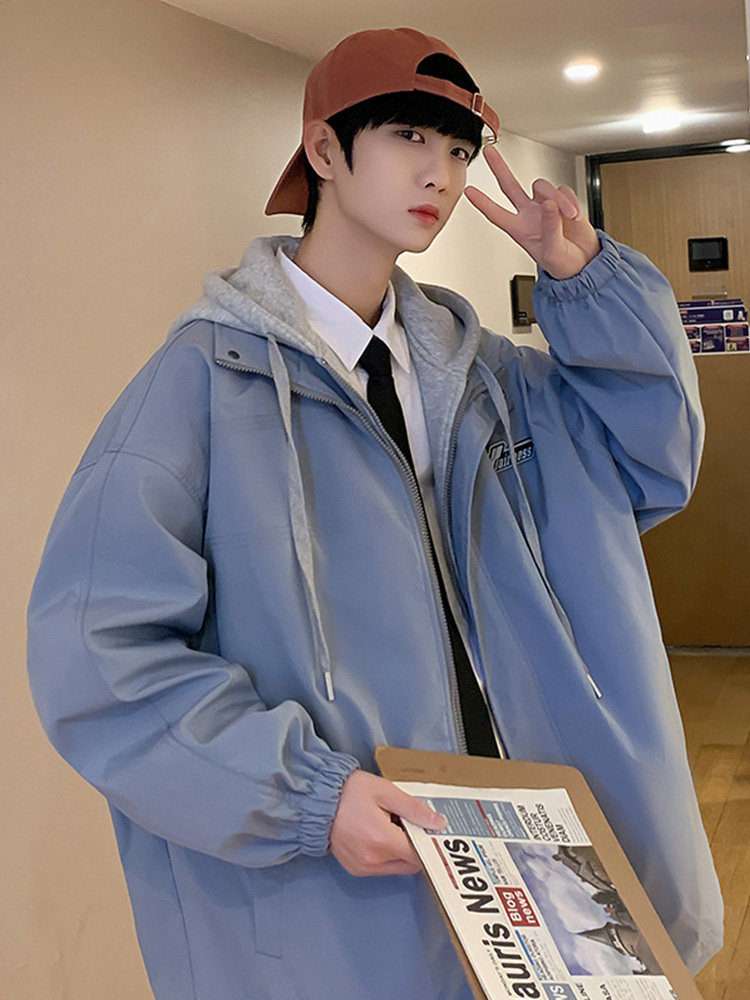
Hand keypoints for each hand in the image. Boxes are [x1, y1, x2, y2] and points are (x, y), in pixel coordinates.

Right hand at [329, 769, 446, 876]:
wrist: (316, 800)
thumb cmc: (349, 792)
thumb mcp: (385, 791)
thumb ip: (413, 809)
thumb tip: (437, 823)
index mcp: (382, 841)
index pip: (419, 854)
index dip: (428, 843)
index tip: (431, 831)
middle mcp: (373, 860)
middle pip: (410, 863)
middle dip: (413, 845)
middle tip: (407, 822)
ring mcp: (362, 867)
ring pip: (397, 866)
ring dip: (400, 850)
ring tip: (389, 825)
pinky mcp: (355, 869)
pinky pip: (381, 867)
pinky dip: (386, 854)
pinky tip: (377, 833)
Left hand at [463, 145, 600, 279]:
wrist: (584, 262)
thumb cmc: (562, 262)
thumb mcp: (553, 251)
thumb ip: (549, 227)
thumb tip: (548, 203)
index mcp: (519, 229)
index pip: (496, 214)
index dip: (482, 203)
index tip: (468, 190)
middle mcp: (529, 214)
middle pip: (509, 186)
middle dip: (499, 167)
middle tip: (489, 151)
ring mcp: (545, 206)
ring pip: (542, 186)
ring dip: (558, 200)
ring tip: (569, 217)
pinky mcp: (563, 200)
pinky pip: (563, 190)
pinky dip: (570, 201)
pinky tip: (574, 215)